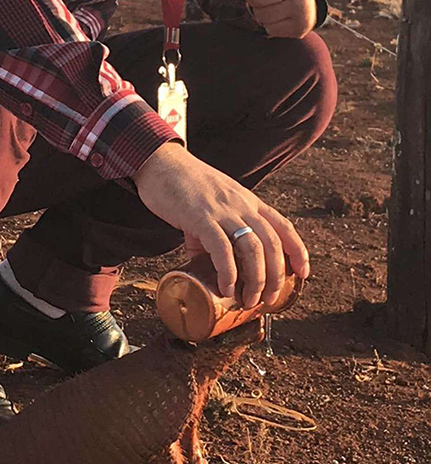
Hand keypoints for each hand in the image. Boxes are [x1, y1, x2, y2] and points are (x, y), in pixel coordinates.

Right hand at [134, 142, 308, 307]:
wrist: (161, 163)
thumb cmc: (185, 185)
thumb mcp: (213, 205)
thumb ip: (216, 232)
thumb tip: (212, 264)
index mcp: (249, 202)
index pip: (283, 227)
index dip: (298, 252)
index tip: (302, 274)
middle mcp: (242, 205)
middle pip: (272, 244)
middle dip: (275, 277)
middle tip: (267, 299)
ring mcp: (223, 211)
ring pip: (253, 249)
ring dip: (256, 280)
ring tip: (248, 300)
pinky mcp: (200, 217)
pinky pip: (222, 248)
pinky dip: (228, 272)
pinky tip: (226, 288)